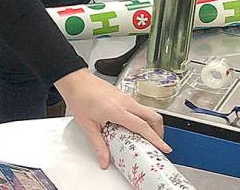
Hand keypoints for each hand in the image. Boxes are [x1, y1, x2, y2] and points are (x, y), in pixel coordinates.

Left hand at [55, 69, 169, 168]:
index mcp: (118, 110)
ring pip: (147, 111)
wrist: (74, 80)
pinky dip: (142, 117)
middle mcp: (125, 102)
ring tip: (145, 137)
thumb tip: (104, 160)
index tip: (164, 148)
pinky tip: (133, 125)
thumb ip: (98, 145)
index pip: (143, 127)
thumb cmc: (79, 97)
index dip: (156, 139)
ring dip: (150, 124)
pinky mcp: (122, 95)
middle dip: (159, 131)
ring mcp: (125, 97)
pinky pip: (138, 107)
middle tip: (157, 143)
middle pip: (152, 117)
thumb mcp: (87, 126)